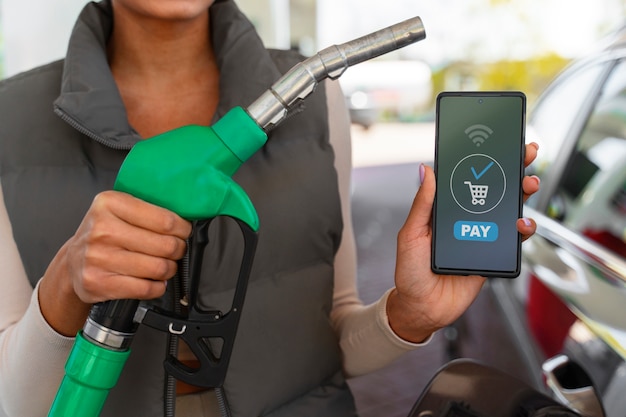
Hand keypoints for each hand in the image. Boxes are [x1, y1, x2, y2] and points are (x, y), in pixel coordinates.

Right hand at [39, 191, 191, 335]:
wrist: (73, 263)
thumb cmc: (102, 234)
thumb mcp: (118, 210)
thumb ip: (148, 209)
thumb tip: (186, 217)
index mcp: (109, 204)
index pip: (165, 220)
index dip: (182, 229)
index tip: (183, 231)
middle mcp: (102, 230)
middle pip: (166, 245)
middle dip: (178, 249)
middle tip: (175, 249)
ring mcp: (99, 258)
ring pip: (159, 268)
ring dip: (169, 269)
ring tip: (164, 264)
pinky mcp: (99, 283)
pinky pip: (146, 289)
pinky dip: (158, 286)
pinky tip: (153, 280)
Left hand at [386, 142, 539, 342]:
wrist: (421, 308)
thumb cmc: (410, 272)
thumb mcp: (411, 234)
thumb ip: (422, 205)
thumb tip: (426, 171)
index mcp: (444, 211)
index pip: (466, 180)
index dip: (481, 162)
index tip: (496, 144)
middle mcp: (465, 220)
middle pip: (492, 190)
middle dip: (511, 170)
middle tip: (526, 154)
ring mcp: (480, 236)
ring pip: (506, 211)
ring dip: (521, 195)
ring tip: (527, 186)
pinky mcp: (492, 255)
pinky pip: (511, 239)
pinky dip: (522, 229)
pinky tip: (522, 223)